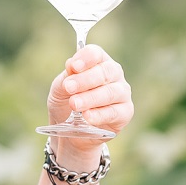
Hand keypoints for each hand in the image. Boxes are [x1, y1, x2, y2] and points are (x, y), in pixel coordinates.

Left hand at [48, 45, 133, 160]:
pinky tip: (87, 116)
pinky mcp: (125, 112)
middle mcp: (113, 74)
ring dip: (90, 98)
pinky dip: (99, 114)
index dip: (86, 58)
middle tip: (68, 88)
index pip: (95, 53)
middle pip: (104, 71)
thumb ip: (67, 77)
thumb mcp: (60, 89)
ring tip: (74, 104)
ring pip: (110, 92)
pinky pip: (114, 112)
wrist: (70, 131)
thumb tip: (71, 64)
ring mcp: (121, 93)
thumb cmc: (66, 103)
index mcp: (98, 62)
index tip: (73, 66)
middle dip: (85, 80)